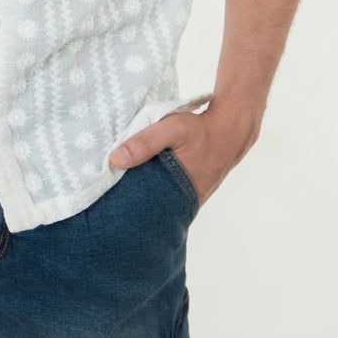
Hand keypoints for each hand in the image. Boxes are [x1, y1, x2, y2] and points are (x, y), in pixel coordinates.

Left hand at [108, 103, 259, 207]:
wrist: (231, 130)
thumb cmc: (201, 130)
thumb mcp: (172, 128)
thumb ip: (145, 142)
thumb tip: (115, 160)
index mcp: (178, 192)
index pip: (145, 208)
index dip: (126, 206)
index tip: (106, 200)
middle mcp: (185, 202)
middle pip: (151, 208)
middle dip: (132, 204)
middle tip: (109, 197)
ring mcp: (190, 199)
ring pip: (161, 203)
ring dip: (145, 196)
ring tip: (122, 190)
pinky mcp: (192, 192)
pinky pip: (170, 196)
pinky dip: (158, 190)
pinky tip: (145, 181)